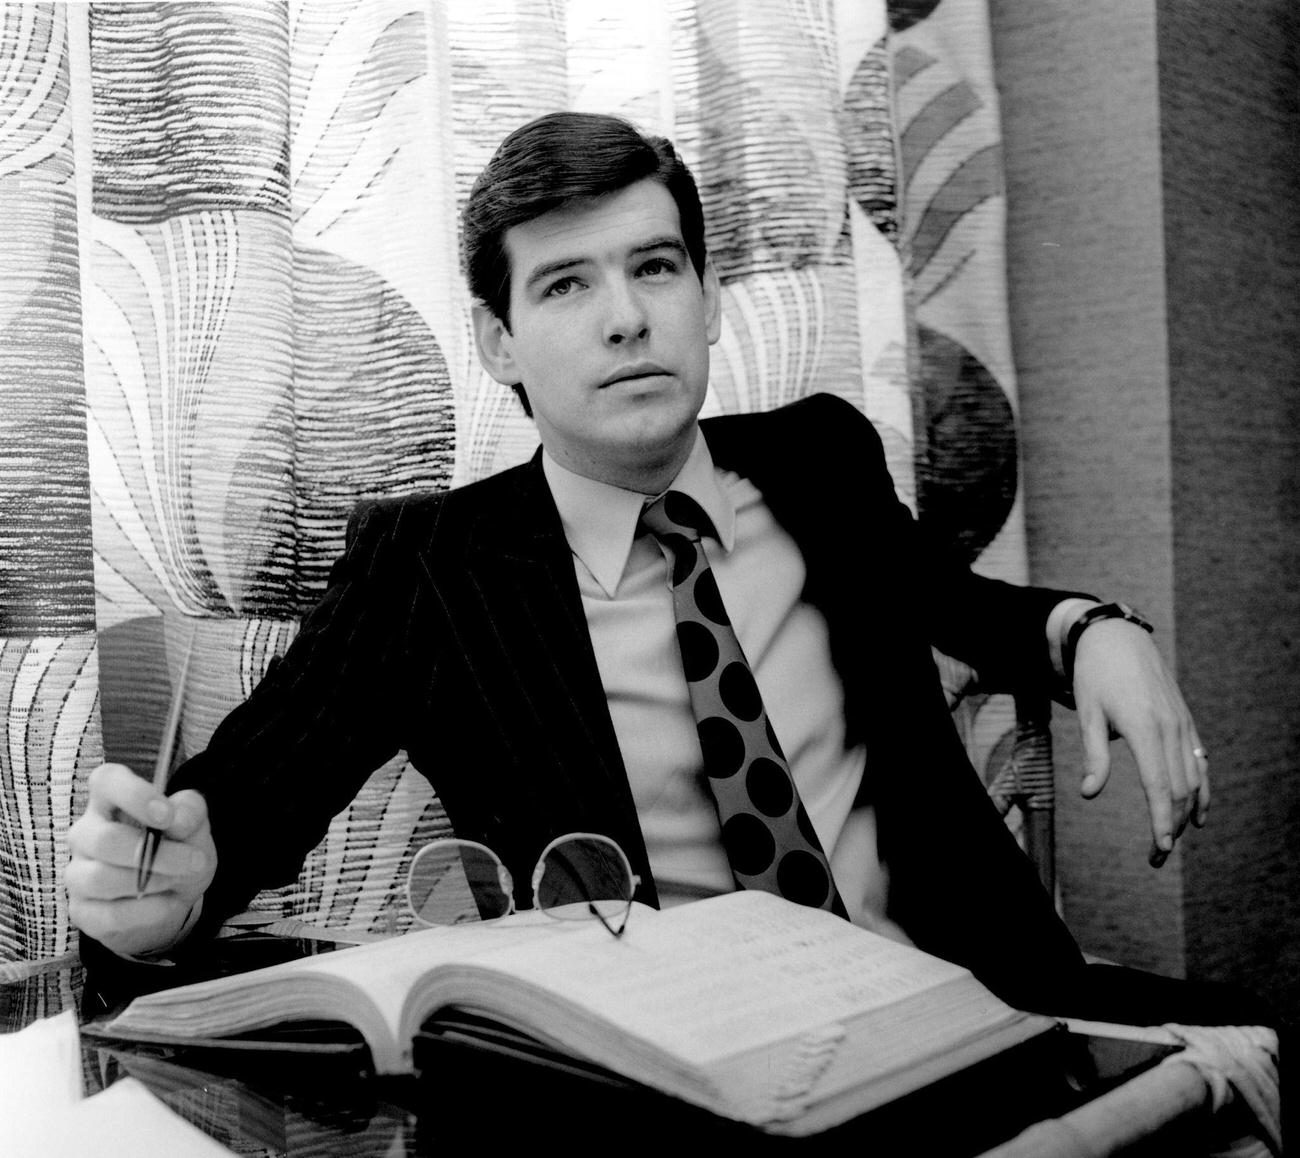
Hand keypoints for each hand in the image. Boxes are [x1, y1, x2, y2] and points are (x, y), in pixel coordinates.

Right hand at [67, 763, 215, 956]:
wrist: (173, 897)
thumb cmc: (179, 849)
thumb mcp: (195, 827)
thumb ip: (190, 813)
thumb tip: (177, 818)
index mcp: (111, 800)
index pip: (106, 781)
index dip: (135, 794)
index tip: (167, 814)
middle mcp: (86, 833)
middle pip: (105, 839)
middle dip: (158, 854)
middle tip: (195, 860)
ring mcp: (78, 873)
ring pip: (103, 879)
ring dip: (153, 881)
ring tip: (180, 880)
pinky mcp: (82, 910)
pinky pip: (110, 914)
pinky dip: (148, 911)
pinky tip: (169, 903)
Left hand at [1072, 620, 1208, 867]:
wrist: (1118, 638)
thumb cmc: (1095, 676)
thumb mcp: (1087, 713)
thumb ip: (1094, 755)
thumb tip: (1089, 793)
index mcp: (1145, 728)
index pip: (1159, 787)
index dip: (1161, 821)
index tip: (1160, 849)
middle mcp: (1171, 729)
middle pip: (1179, 791)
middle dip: (1171, 827)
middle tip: (1156, 858)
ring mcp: (1182, 725)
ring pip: (1193, 780)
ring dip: (1185, 814)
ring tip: (1169, 841)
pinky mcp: (1185, 722)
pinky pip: (1200, 763)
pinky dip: (1202, 791)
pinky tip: (1197, 815)